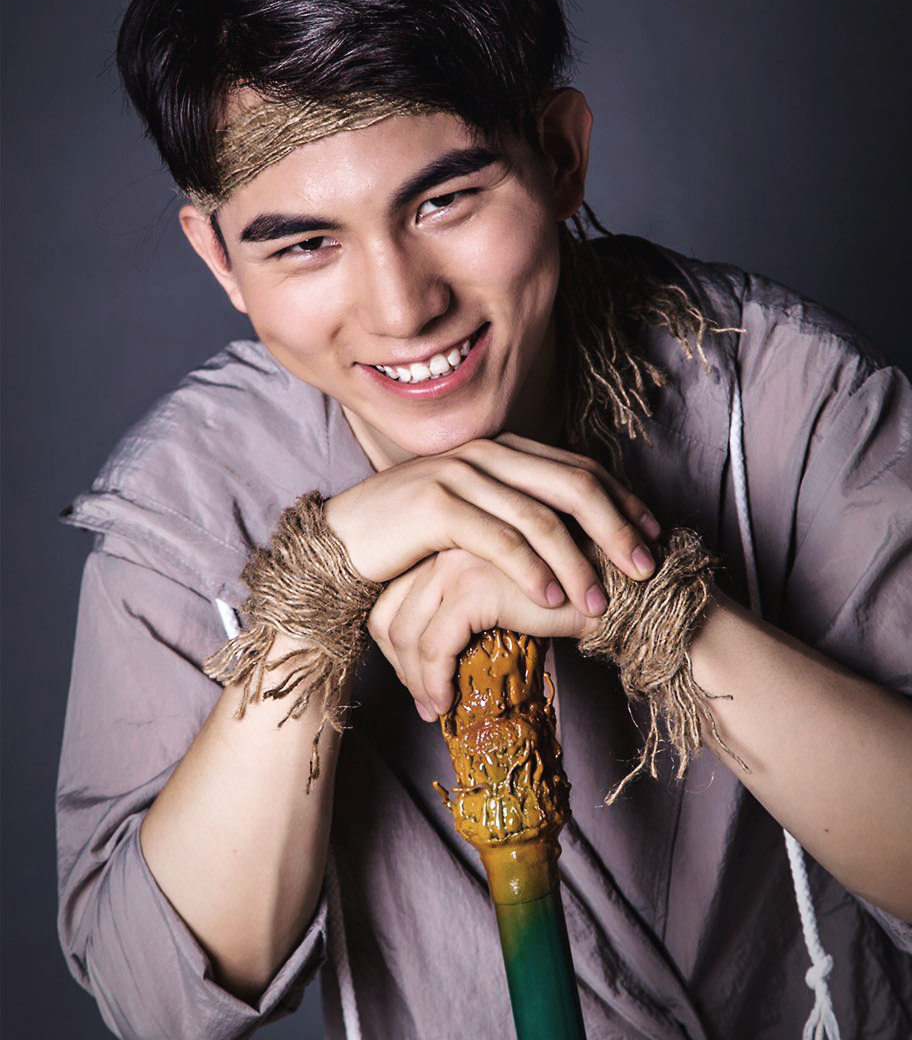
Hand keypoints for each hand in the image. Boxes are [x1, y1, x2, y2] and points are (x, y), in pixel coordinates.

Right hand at [325, 433, 659, 619]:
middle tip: (645, 567)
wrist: (342, 540)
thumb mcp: (473, 511)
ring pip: (540, 516)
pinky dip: (532, 570)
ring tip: (601, 599)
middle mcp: (487, 453)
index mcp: (503, 449)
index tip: (654, 534)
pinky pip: (498, 539)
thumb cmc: (412, 533)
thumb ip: (517, 508)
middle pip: (573, 484)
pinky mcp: (435, 506)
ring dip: (578, 560)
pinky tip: (552, 599)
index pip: (579, 468)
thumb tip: (574, 531)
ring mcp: (460, 474)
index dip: (622, 500)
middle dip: (616, 527)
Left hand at [368, 548, 589, 717]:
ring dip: (414, 679)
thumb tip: (437, 657)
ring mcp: (454, 563)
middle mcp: (442, 544)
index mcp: (445, 540)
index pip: (392, 595)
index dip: (397, 645)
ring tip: (433, 708)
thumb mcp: (502, 594)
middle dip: (399, 664)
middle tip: (423, 699)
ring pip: (405, 632)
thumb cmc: (565, 592)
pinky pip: (434, 647)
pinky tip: (445, 703)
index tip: (417, 676)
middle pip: (388, 613)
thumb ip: (468, 606)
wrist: (612, 587)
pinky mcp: (472, 588)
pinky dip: (433, 682)